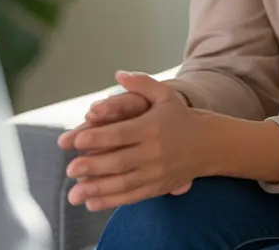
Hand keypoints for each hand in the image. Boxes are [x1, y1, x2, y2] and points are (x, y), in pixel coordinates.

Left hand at [63, 71, 201, 210]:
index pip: (120, 134)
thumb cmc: (180, 117)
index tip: (76, 141)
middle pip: (118, 161)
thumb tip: (118, 74)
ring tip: (73, 194)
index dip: (98, 138)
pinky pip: (131, 196)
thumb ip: (141, 83)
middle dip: (92, 166)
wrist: (208, 145)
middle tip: (69, 169)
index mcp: (151, 127)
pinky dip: (111, 201)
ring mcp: (155, 173)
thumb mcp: (164, 94)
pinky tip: (91, 203)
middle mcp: (153, 152)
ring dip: (96, 189)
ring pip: (122, 183)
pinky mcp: (157, 188)